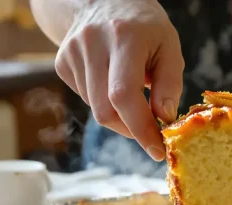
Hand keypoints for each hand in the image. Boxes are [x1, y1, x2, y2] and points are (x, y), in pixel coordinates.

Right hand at [54, 0, 183, 160]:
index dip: (140, 128)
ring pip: (96, 109)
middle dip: (131, 130)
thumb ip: (170, 83)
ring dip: (120, 114)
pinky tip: (113, 81)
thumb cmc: (144, 26)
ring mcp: (71, 54)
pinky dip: (105, 102)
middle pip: (105, 110)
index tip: (157, 150)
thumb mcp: (169, 46)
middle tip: (151, 133)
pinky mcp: (61, 64)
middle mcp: (91, 44)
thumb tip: (163, 118)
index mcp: (124, 38)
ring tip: (134, 92)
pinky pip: (86, 99)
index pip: (124, 95)